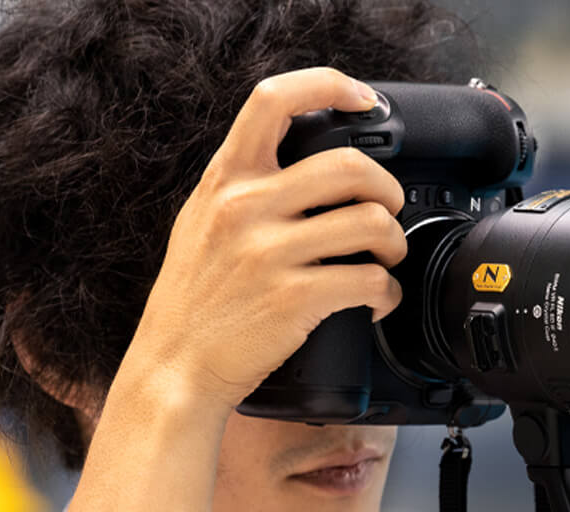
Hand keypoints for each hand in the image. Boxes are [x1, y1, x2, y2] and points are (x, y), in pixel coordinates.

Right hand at [127, 66, 408, 409]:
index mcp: (225, 180)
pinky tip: (375, 302)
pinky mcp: (294, 298)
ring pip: (372, 223)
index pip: (272, 100)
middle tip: (387, 211)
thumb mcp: (202, 222)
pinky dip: (387, 294)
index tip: (362, 98)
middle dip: (388, 189)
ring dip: (394, 244)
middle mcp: (245, 207)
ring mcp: (269, 252)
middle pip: (350, 165)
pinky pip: (371, 280)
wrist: (174, 367)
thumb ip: (243, 187)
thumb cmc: (194, 299)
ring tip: (384, 260)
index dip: (327, 85)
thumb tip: (299, 160)